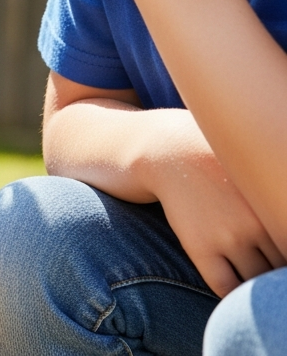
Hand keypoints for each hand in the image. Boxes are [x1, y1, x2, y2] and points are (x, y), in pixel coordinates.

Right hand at [147, 113, 286, 296]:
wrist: (174, 153)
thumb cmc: (223, 168)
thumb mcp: (261, 181)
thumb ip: (277, 205)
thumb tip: (283, 239)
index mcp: (277, 207)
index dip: (285, 264)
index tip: (273, 256)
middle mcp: (260, 225)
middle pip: (280, 269)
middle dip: (275, 276)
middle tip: (262, 268)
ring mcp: (230, 238)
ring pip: (256, 283)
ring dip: (257, 290)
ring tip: (251, 282)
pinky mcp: (202, 247)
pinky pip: (226, 286)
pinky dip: (233, 296)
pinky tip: (234, 288)